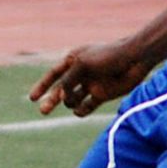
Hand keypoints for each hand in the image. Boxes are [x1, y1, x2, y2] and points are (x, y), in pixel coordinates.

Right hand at [29, 40, 152, 116]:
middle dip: (51, 100)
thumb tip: (59, 96)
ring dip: (68, 103)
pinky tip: (80, 111)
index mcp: (73, 60)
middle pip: (60, 90)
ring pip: (72, 99)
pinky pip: (87, 106)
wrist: (134, 59)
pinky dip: (82, 110)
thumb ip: (68, 80)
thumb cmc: (108, 56)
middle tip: (43, 111)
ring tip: (72, 103)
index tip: (32, 98)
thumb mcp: (82, 64)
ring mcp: (91, 84)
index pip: (53, 74)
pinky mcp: (102, 94)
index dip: (42, 86)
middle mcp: (80, 73)